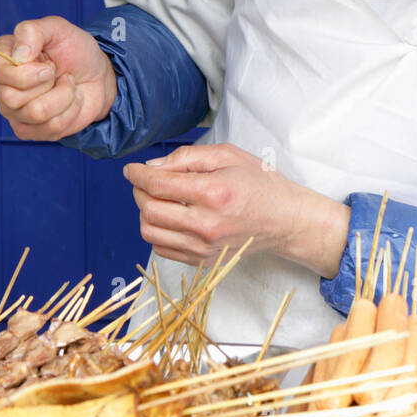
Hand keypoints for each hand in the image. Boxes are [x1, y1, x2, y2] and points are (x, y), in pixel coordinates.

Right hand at [0, 15, 116, 141]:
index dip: (28, 73)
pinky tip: (70, 100)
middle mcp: (0, 86)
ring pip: (36, 113)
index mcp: (1, 58)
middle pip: (13, 98)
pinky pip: (51, 128)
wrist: (97, 74)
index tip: (49, 64)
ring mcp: (13, 111)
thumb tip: (18, 56)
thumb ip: (32, 31)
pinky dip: (71, 111)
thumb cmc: (74, 49)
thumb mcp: (57, 29)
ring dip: (64, 96)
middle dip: (49, 83)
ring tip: (67, 84)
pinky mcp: (29, 130)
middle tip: (57, 73)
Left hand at [123, 142, 349, 276]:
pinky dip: (157, 231)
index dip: (138, 175)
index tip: (131, 169)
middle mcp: (207, 224)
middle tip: (143, 180)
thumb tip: (152, 167)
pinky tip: (168, 217)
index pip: (159, 185)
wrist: (286, 221)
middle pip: (150, 210)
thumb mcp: (228, 155)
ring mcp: (204, 247)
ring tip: (156, 198)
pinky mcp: (202, 261)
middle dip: (138, 191)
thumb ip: (188, 157)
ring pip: (151, 232)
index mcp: (214, 193)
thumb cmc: (261, 184)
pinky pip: (162, 249)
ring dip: (145, 212)